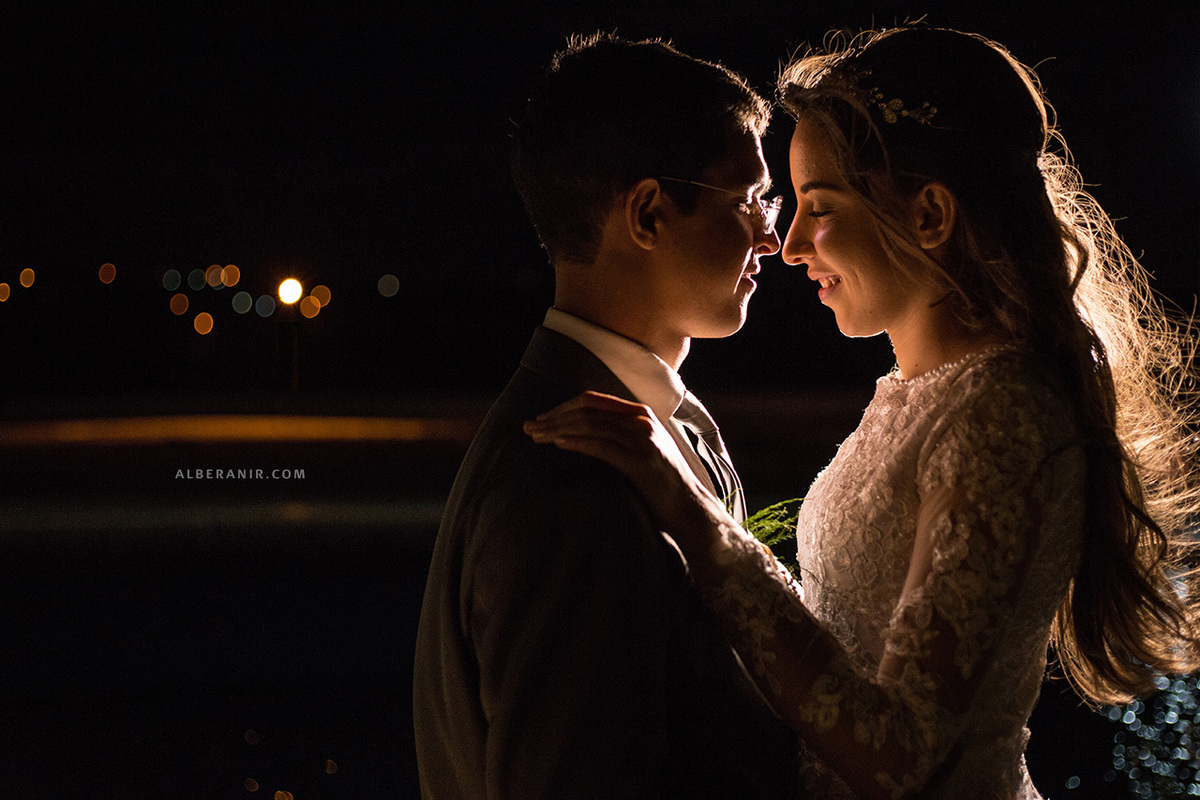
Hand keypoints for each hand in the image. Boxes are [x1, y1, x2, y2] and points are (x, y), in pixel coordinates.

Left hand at [523, 391, 723, 536]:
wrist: (691, 510)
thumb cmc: (661, 486)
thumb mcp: (641, 452)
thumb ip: (619, 437)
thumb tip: (581, 434)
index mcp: (641, 414)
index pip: (593, 400)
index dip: (563, 407)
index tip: (540, 419)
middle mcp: (642, 421)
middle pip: (587, 408)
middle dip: (554, 416)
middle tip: (529, 427)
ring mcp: (643, 439)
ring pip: (590, 424)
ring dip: (558, 429)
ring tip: (536, 437)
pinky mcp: (641, 462)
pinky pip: (600, 446)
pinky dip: (575, 442)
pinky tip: (557, 445)